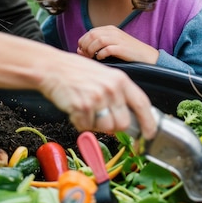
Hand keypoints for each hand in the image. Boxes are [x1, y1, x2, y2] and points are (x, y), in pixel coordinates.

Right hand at [37, 49, 156, 138]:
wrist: (52, 68)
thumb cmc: (76, 72)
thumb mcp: (104, 77)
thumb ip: (118, 95)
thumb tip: (127, 120)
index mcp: (120, 80)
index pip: (143, 104)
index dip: (148, 122)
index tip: (149, 134)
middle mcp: (112, 89)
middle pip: (123, 123)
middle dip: (113, 127)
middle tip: (100, 117)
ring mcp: (98, 98)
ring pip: (106, 128)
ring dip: (95, 125)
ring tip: (86, 110)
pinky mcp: (83, 107)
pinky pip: (87, 127)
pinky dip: (80, 122)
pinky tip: (75, 109)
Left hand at [77, 25, 159, 63]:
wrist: (147, 56)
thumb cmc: (127, 53)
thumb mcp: (111, 46)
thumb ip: (95, 46)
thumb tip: (78, 50)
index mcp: (110, 29)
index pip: (89, 33)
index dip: (83, 42)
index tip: (82, 52)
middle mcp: (113, 32)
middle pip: (92, 35)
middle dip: (85, 46)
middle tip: (86, 56)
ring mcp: (118, 39)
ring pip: (97, 41)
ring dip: (91, 50)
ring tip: (92, 57)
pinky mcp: (123, 48)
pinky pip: (106, 49)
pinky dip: (101, 54)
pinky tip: (102, 58)